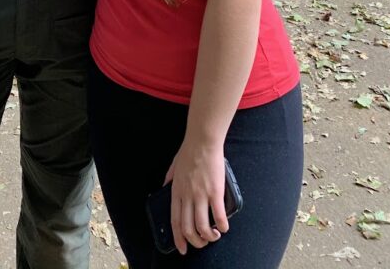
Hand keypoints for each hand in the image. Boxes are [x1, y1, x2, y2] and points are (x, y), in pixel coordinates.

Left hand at [164, 141, 226, 255]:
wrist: (202, 140)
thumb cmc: (189, 151)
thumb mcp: (173, 166)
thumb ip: (169, 178)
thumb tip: (164, 186)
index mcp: (176, 191)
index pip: (175, 221)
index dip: (178, 238)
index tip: (183, 249)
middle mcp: (187, 196)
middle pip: (188, 228)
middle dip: (196, 242)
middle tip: (203, 242)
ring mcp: (200, 194)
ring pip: (202, 226)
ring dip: (209, 236)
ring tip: (215, 235)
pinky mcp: (215, 192)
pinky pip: (218, 216)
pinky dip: (222, 226)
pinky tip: (224, 227)